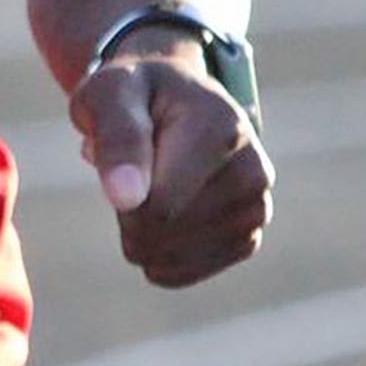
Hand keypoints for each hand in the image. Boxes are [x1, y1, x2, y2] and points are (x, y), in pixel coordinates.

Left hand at [70, 51, 272, 288]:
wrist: (169, 98)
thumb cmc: (132, 94)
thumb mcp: (109, 94)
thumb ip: (117, 138)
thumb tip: (127, 198)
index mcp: (222, 130)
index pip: (157, 207)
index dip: (121, 195)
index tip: (114, 155)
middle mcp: (253, 171)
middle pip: (162, 235)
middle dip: (129, 212)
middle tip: (135, 168)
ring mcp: (257, 207)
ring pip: (172, 257)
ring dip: (142, 232)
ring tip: (151, 184)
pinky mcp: (248, 235)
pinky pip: (187, 271)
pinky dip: (159, 254)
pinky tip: (158, 220)